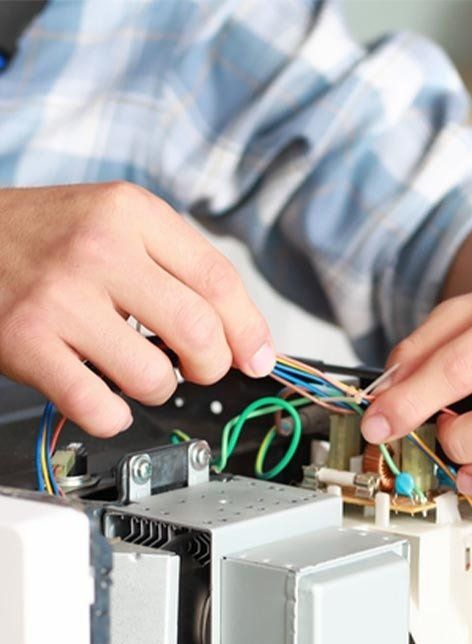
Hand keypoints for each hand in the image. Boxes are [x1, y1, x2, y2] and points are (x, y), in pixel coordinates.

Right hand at [0, 183, 274, 435]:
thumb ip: (178, 269)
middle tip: (199, 369)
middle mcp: (98, 250)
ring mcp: (61, 298)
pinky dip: (113, 417)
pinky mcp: (28, 343)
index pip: (218, 280)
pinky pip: (98, 406)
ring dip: (157, 389)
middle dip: (211, 366)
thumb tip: (245, 340)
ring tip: (135, 371)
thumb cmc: (46, 238)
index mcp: (130, 213)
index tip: (258, 358)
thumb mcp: (114, 223)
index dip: (249, 331)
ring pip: (153, 376)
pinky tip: (103, 397)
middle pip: (198, 330)